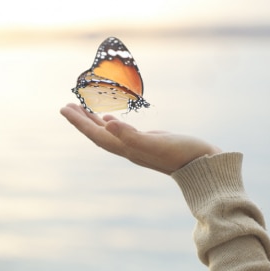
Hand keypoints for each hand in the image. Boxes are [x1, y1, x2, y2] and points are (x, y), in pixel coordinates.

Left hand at [60, 103, 221, 173]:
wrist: (204, 165)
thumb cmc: (183, 154)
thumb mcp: (157, 143)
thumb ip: (131, 135)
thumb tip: (106, 123)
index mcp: (128, 148)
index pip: (97, 134)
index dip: (80, 122)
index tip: (64, 108)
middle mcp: (130, 149)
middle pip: (99, 134)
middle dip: (82, 120)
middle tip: (66, 106)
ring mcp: (140, 146)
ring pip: (110, 133)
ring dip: (95, 122)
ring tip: (82, 110)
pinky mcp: (151, 142)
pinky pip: (124, 132)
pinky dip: (114, 124)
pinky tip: (111, 120)